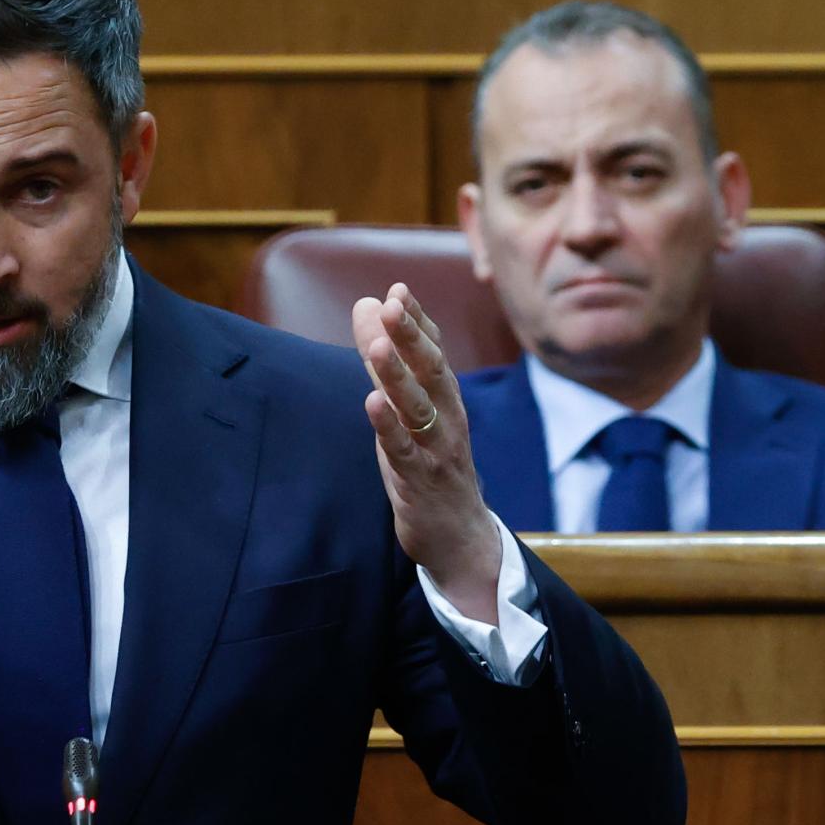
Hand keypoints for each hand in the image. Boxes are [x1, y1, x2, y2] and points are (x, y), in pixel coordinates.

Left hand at [351, 283, 500, 621]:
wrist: (457, 536)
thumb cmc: (427, 463)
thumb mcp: (404, 407)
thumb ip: (384, 359)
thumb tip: (368, 305)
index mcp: (445, 399)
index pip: (433, 351)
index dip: (417, 321)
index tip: (398, 288)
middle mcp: (447, 419)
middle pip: (432, 372)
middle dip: (411, 337)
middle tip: (393, 303)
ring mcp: (436, 450)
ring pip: (419, 409)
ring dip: (399, 377)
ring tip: (378, 346)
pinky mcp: (420, 481)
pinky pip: (404, 452)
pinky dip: (389, 428)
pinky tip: (372, 405)